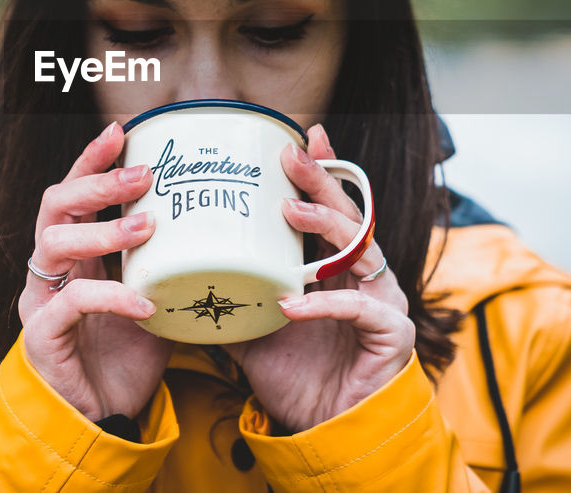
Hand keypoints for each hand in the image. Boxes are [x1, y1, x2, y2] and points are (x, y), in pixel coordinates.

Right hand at [18, 121, 174, 420]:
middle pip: (54, 204)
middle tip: (143, 175)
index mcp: (74, 251)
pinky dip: (111, 297)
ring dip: (103, 230)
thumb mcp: (156, 293)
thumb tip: (229, 219)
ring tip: (147, 227)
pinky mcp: (42, 337)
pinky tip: (146, 303)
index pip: (74, 191)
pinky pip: (70, 305)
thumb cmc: (129, 352)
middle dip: (96, 181)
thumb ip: (172, 259)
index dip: (92, 158)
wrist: (104, 418)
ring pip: (53, 244)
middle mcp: (50, 269)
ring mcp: (39, 301)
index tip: (123, 130)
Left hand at [225, 124, 415, 433]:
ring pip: (361, 250)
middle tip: (291, 154)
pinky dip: (322, 304)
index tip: (302, 137)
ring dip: (325, 228)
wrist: (326, 433)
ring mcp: (384, 301)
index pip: (331, 211)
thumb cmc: (297, 378)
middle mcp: (366, 277)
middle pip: (349, 216)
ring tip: (289, 213)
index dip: (322, 173)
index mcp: (337, 269)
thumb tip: (178, 275)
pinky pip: (357, 309)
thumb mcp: (253, 331)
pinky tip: (290, 302)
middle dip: (321, 182)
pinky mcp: (392, 333)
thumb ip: (231, 299)